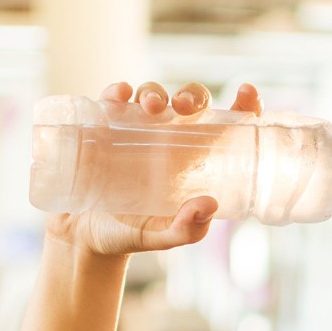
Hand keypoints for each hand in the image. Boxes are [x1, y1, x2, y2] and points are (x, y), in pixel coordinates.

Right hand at [44, 80, 264, 256]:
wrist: (84, 239)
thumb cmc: (131, 235)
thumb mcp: (163, 237)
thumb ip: (187, 228)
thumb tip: (209, 204)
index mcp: (193, 161)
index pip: (226, 125)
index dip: (242, 104)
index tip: (247, 91)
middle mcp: (168, 140)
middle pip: (189, 102)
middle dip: (192, 95)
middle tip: (185, 108)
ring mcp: (135, 131)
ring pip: (152, 96)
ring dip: (154, 92)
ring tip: (151, 107)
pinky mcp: (102, 129)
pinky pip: (111, 101)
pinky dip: (116, 91)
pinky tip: (119, 95)